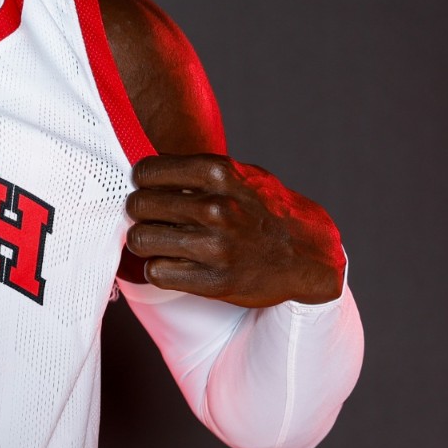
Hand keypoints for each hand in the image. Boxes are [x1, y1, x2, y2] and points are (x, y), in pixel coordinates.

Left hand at [125, 154, 345, 307]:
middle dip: (139, 212)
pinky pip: (156, 272)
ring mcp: (215, 246)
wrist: (309, 253)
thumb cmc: (266, 209)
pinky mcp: (214, 281)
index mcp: (219, 173)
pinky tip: (172, 262)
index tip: (151, 189)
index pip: (146, 171)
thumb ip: (197, 170)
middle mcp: (215, 208)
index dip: (143, 181)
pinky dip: (158, 268)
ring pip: (140, 240)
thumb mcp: (240, 174)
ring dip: (144, 241)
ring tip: (159, 240)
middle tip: (151, 218)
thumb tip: (145, 167)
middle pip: (137, 206)